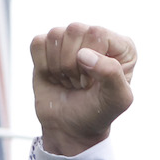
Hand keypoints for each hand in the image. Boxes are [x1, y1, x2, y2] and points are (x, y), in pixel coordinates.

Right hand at [31, 22, 135, 156]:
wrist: (71, 129)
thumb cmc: (97, 114)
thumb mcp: (117, 100)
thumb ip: (112, 74)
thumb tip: (83, 54)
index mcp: (121, 47)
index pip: (97, 33)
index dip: (90, 61)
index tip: (93, 83)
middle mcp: (96, 37)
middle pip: (74, 30)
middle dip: (73, 65)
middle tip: (81, 84)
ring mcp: (71, 39)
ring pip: (55, 35)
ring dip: (58, 68)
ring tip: (70, 81)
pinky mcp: (47, 46)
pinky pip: (37, 44)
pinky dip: (43, 66)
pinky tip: (56, 77)